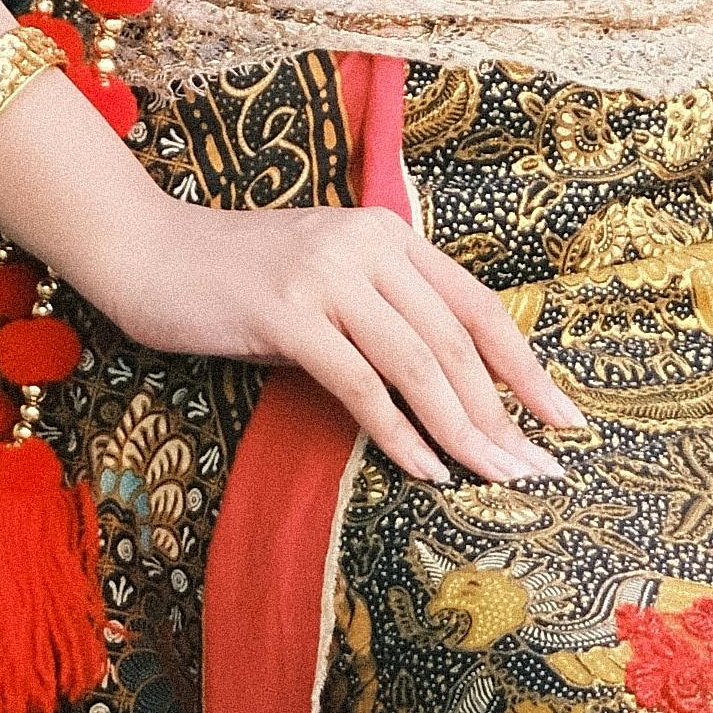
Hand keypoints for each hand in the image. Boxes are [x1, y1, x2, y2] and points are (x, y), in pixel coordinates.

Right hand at [100, 195, 589, 488]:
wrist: (147, 251)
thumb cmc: (238, 279)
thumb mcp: (327, 280)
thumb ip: (385, 313)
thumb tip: (452, 389)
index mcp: (389, 233)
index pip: (479, 307)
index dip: (526, 367)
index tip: (565, 419)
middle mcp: (368, 244)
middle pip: (457, 342)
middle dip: (504, 414)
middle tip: (537, 471)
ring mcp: (327, 276)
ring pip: (418, 365)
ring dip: (463, 431)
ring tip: (495, 478)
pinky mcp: (287, 314)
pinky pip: (361, 385)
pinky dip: (399, 434)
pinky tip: (426, 471)